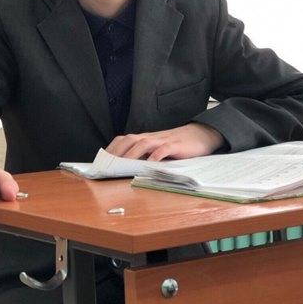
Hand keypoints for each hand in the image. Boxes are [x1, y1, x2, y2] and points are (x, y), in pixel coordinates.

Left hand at [105, 123, 223, 160]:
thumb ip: (146, 156)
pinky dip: (156, 155)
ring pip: (143, 143)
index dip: (112, 148)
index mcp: (145, 139)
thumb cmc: (177, 146)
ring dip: (131, 154)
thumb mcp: (159, 150)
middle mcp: (151, 137)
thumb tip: (127, 169)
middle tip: (107, 164)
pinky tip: (150, 163)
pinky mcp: (175, 145)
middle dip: (116, 151)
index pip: (123, 140)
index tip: (101, 160)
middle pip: (129, 140)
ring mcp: (163, 140)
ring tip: (123, 165)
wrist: (200, 134)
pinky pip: (163, 149)